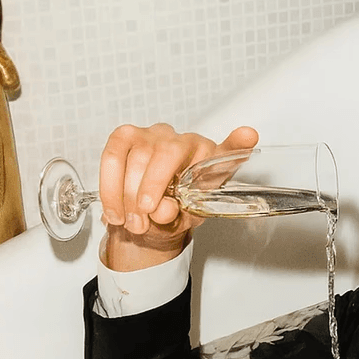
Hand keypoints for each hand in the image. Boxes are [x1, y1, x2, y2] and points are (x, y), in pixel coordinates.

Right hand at [100, 123, 259, 271]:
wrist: (145, 218)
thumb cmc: (172, 213)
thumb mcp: (182, 221)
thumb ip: (176, 216)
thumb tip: (162, 209)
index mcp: (211, 161)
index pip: (228, 151)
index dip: (238, 143)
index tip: (248, 136)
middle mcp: (186, 141)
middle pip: (168, 152)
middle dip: (151, 187)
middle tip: (144, 218)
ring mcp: (156, 135)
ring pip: (138, 156)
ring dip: (128, 195)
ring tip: (132, 223)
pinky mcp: (126, 136)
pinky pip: (113, 156)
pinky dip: (110, 186)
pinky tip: (114, 212)